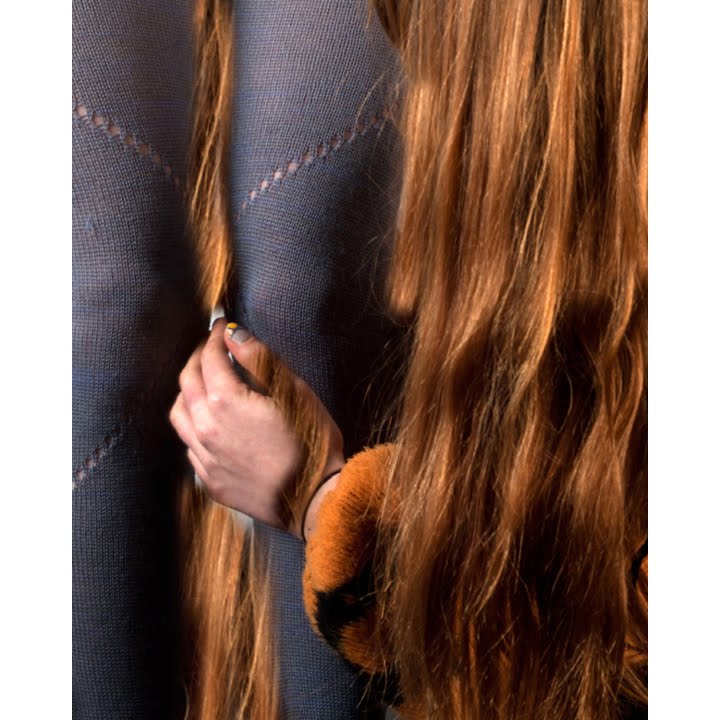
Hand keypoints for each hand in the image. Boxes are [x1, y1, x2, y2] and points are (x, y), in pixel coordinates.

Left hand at [170, 319, 344, 534]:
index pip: (209, 358)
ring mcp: (204, 459)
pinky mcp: (210, 481)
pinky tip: (212, 423)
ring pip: (179, 414)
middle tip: (211, 348)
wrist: (314, 499)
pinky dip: (195, 424)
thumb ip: (259, 360)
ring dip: (189, 391)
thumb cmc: (312, 442)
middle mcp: (206, 429)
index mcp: (226, 402)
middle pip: (187, 382)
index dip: (214, 337)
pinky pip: (190, 445)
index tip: (222, 327)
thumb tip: (232, 334)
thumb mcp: (293, 392)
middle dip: (197, 358)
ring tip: (205, 383)